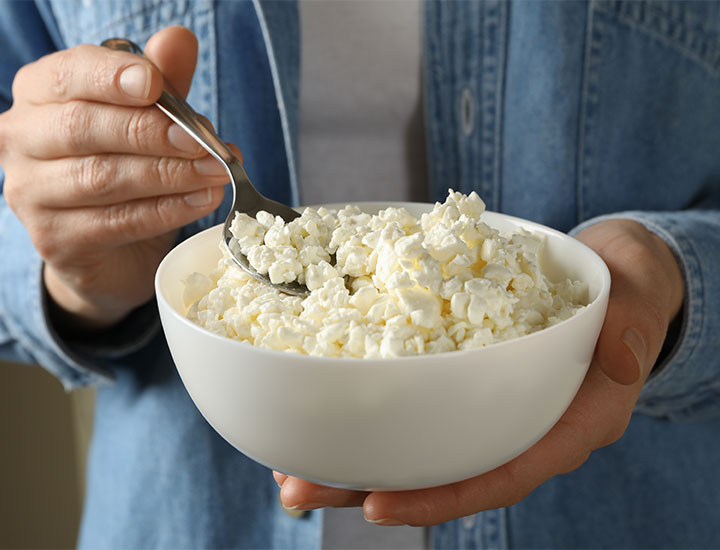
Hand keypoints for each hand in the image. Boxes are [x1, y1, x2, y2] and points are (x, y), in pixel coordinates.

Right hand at [0, 26, 229, 330]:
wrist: (109, 250)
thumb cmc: (125, 168)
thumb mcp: (146, 119)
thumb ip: (161, 82)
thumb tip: (179, 38)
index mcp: (40, 94)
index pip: (69, 76)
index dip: (111, 78)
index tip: (155, 84)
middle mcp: (22, 139)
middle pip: (84, 127)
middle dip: (152, 132)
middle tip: (206, 142)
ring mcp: (31, 193)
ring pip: (102, 177)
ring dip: (170, 175)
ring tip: (217, 173)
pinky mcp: (54, 239)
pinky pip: (117, 221)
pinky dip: (166, 210)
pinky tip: (201, 201)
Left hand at [273, 218, 683, 525]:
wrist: (610, 273)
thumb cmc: (626, 287)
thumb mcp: (639, 298)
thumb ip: (631, 329)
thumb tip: (622, 360)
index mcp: (567, 422)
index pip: (504, 473)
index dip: (443, 496)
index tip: (377, 504)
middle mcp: (521, 423)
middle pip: (445, 471)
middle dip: (373, 486)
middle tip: (303, 490)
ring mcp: (492, 402)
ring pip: (423, 445)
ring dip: (357, 458)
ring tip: (293, 469)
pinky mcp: (469, 375)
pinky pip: (420, 404)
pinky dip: (374, 412)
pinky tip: (327, 410)